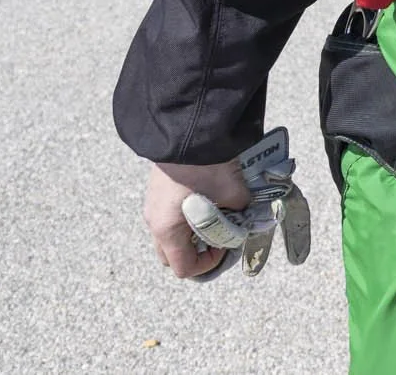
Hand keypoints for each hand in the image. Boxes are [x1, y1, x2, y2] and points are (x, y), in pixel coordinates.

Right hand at [144, 159, 248, 279]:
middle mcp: (154, 220)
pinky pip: (170, 214)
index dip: (209, 264)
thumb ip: (239, 213)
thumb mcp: (233, 193)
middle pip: (172, 254)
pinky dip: (187, 217)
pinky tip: (208, 199)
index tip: (227, 245)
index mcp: (167, 229)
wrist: (190, 127)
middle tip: (221, 236)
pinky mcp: (157, 189)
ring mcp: (152, 204)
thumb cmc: (209, 165)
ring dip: (192, 233)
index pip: (184, 268)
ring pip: (170, 234)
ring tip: (217, 216)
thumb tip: (243, 216)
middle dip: (198, 252)